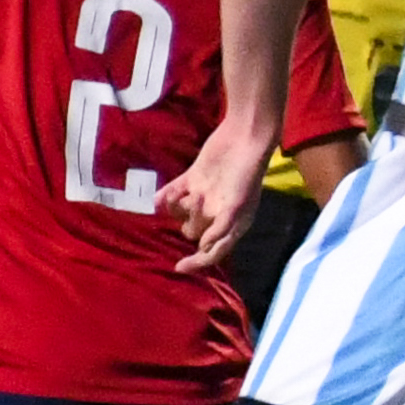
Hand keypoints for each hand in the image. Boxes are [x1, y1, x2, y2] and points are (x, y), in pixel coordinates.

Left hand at [159, 122, 275, 276]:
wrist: (244, 137)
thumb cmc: (246, 174)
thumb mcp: (239, 205)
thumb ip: (222, 228)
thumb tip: (203, 247)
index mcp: (232, 223)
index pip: (214, 251)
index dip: (197, 261)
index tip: (178, 267)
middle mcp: (216, 212)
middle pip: (194, 231)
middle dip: (190, 221)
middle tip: (197, 201)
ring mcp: (204, 196)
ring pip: (180, 214)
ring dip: (177, 207)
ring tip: (183, 193)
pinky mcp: (192, 179)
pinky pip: (172, 194)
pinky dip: (163, 197)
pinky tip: (158, 197)